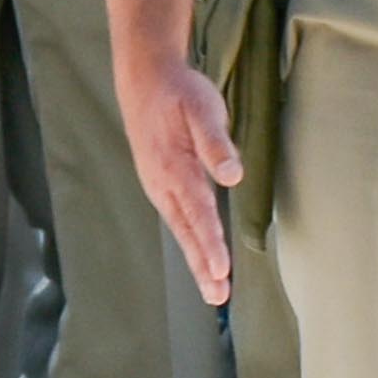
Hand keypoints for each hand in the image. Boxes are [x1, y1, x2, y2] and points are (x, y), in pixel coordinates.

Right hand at [119, 57, 242, 307]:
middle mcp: (163, 184)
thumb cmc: (179, 92)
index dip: (210, 243)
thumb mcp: (203, 108)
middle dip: (203, 266)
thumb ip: (216, 142)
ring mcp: (159, 185)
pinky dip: (190, 241)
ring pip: (181, 229)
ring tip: (213, 289)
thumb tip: (231, 175)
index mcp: (174, 168)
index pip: (198, 213)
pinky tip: (199, 255)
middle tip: (218, 297)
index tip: (221, 270)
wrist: (145, 79)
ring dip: (197, 260)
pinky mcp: (160, 182)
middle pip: (187, 232)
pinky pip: (178, 219)